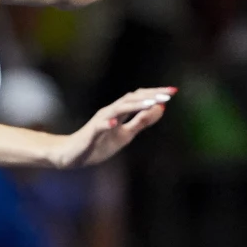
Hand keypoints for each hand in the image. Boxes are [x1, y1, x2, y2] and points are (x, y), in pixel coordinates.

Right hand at [52, 87, 174, 167]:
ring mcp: (100, 121)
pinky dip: (106, 124)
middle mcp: (110, 112)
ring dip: (134, 105)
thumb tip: (161, 108)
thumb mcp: (126, 134)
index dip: (155, 93)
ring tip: (151, 103)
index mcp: (120, 112)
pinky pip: (99, 127)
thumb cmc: (99, 143)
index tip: (173, 91)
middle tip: (168, 94)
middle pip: (131, 98)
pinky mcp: (90, 134)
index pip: (140, 98)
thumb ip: (141, 122)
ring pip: (118, 109)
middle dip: (150, 95)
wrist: (72, 155)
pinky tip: (114, 123)